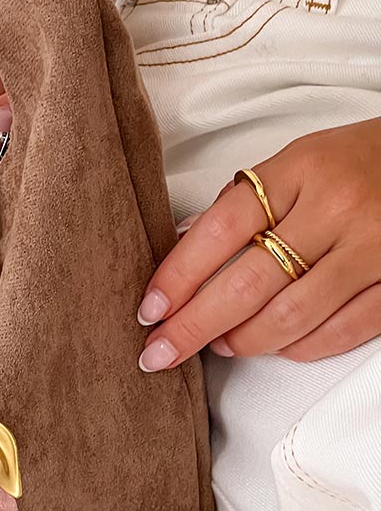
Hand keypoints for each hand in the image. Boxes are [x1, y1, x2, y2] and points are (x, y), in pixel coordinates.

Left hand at [135, 119, 380, 369]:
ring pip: (292, 316)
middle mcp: (335, 209)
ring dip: (244, 341)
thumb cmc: (359, 160)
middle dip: (195, 324)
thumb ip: (247, 200)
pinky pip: (341, 331)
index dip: (180, 273)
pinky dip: (300, 348)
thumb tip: (185, 243)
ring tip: (219, 345)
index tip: (150, 307)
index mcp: (300, 170)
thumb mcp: (299, 160)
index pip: (222, 227)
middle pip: (249, 281)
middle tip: (161, 350)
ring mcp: (371, 248)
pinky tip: (276, 348)